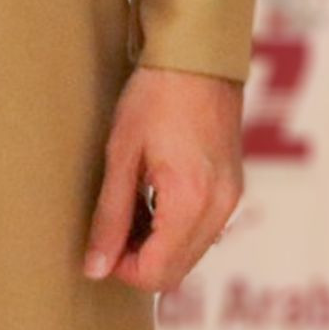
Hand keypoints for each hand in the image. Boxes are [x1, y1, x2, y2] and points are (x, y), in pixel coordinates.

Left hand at [83, 66, 245, 294]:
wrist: (199, 57)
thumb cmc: (156, 96)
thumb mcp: (122, 155)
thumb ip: (110, 216)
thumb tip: (95, 267)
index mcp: (191, 201)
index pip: (156, 273)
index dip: (120, 270)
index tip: (100, 246)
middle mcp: (220, 208)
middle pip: (176, 271)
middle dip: (138, 262)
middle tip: (111, 229)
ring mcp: (231, 199)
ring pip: (190, 255)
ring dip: (157, 248)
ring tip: (129, 209)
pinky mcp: (233, 189)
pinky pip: (203, 232)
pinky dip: (175, 231)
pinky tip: (153, 200)